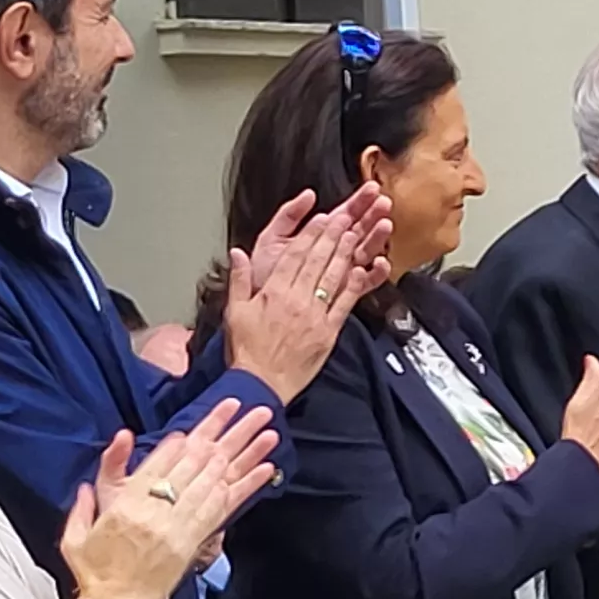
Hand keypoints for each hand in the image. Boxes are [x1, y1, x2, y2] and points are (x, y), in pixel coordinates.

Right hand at [60, 405, 279, 598]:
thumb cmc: (94, 570)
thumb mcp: (77, 532)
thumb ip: (89, 497)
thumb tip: (106, 458)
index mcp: (125, 506)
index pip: (158, 464)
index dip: (182, 441)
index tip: (200, 423)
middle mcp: (156, 514)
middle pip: (193, 465)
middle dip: (219, 433)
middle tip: (241, 408)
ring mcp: (178, 528)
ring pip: (214, 481)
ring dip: (241, 453)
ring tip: (263, 431)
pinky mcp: (194, 543)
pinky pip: (223, 509)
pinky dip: (244, 488)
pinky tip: (264, 470)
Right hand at [222, 185, 395, 402]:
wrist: (261, 383)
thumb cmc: (246, 350)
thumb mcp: (234, 312)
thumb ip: (238, 280)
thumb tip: (237, 252)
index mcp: (273, 293)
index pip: (295, 257)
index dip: (311, 235)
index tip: (323, 218)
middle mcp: (296, 300)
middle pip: (318, 261)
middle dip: (333, 236)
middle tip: (347, 215)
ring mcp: (315, 315)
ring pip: (333, 278)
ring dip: (346, 253)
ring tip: (357, 233)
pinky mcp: (329, 332)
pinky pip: (344, 304)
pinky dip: (354, 286)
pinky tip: (363, 269)